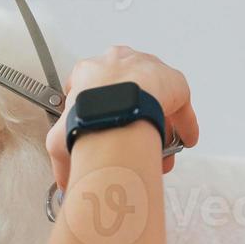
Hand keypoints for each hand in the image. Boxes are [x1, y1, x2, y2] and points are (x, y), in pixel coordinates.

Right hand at [45, 46, 198, 189]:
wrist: (115, 109)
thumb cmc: (87, 116)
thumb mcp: (60, 138)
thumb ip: (63, 154)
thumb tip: (63, 180)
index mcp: (90, 71)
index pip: (93, 85)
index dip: (101, 110)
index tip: (105, 128)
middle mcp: (119, 63)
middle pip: (130, 91)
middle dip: (134, 118)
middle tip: (135, 141)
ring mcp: (147, 70)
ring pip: (156, 96)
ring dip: (159, 121)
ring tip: (158, 147)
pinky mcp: (172, 81)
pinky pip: (180, 104)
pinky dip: (183, 123)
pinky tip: (184, 139)